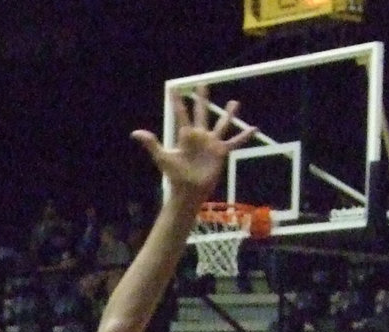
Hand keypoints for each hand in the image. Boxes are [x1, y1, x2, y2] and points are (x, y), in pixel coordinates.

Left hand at [130, 85, 254, 202]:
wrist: (189, 191)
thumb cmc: (176, 176)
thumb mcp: (163, 157)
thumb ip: (151, 143)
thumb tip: (135, 133)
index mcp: (186, 135)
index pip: (181, 114)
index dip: (178, 102)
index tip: (174, 88)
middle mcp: (199, 136)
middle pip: (201, 112)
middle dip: (202, 98)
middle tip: (202, 83)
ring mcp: (211, 143)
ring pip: (221, 124)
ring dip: (228, 114)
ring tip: (234, 103)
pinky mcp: (221, 152)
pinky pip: (235, 142)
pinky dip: (244, 136)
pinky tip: (254, 129)